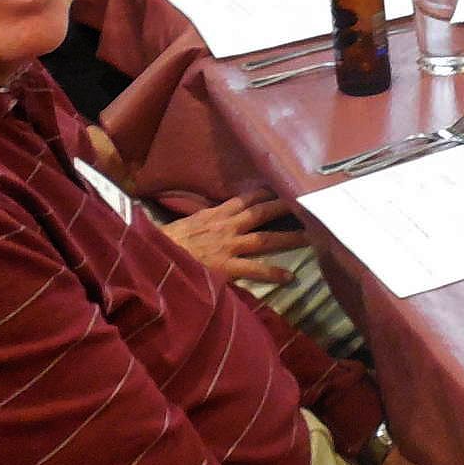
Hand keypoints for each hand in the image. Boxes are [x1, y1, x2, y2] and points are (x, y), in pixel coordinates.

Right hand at [159, 193, 305, 284]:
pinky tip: (290, 277)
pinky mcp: (226, 266)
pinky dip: (273, 273)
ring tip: (312, 237)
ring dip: (290, 238)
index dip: (266, 193)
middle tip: (309, 203)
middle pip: (262, 212)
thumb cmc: (162, 242)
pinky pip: (255, 269)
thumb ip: (200, 221)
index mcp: (214, 214)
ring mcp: (228, 246)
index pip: (245, 199)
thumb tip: (206, 220)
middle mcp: (226, 226)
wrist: (151, 257)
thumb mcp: (183, 224)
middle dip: (286, 207)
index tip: (284, 187)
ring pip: (265, 238)